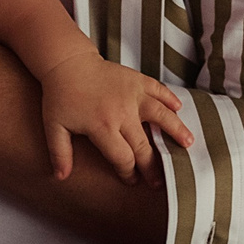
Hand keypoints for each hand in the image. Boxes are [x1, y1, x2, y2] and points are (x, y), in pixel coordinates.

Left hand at [38, 53, 191, 183]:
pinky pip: (158, 89)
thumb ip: (59, 153)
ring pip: (160, 115)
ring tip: (189, 143)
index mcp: (102, 126)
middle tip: (159, 180)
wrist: (67, 63)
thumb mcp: (54, 126)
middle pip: (143, 144)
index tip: (132, 180)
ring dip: (175, 130)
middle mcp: (122, 112)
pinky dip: (170, 98)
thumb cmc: (60, 97)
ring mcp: (132, 94)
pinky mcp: (137, 79)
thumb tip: (61, 177)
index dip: (128, 172)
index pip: (122, 157)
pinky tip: (179, 108)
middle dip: (153, 165)